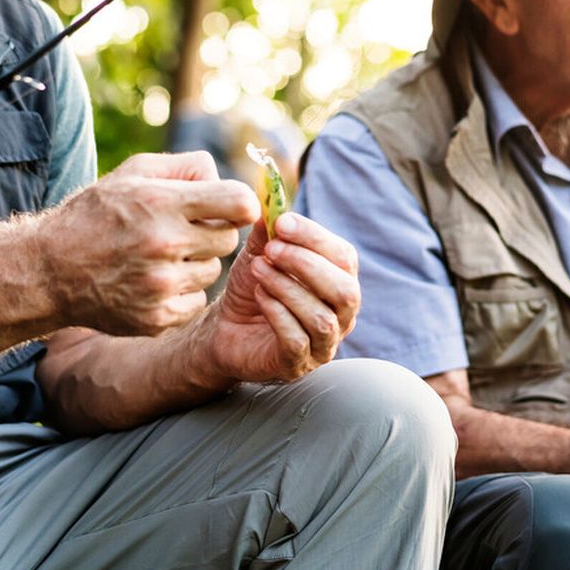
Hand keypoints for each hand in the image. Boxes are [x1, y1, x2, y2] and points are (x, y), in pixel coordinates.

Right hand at [34, 151, 256, 335]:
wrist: (48, 271)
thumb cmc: (95, 214)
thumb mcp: (132, 172)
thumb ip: (185, 166)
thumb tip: (223, 175)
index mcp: (161, 203)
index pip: (240, 204)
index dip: (242, 204)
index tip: (230, 206)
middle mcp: (164, 245)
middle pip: (229, 239)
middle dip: (214, 231)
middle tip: (184, 230)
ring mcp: (160, 286)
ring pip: (214, 271)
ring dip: (198, 262)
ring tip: (163, 256)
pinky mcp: (156, 318)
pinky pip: (197, 300)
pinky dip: (184, 292)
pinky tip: (156, 280)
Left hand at [202, 212, 359, 382]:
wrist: (224, 328)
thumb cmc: (253, 288)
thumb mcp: (260, 254)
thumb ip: (269, 231)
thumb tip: (272, 204)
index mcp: (340, 282)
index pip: (345, 257)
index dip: (316, 238)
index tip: (282, 222)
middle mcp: (341, 316)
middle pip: (345, 291)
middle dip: (307, 265)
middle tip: (272, 249)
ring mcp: (323, 344)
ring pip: (322, 318)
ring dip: (287, 288)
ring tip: (258, 270)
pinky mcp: (297, 364)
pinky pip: (297, 340)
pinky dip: (277, 313)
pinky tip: (259, 296)